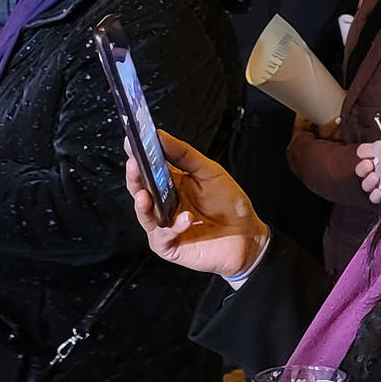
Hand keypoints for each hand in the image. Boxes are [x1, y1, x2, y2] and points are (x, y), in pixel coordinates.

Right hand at [126, 130, 267, 280]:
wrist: (248, 236)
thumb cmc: (229, 204)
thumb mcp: (209, 171)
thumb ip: (184, 154)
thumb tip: (161, 136)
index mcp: (170, 184)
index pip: (147, 168)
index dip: (137, 156)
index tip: (132, 144)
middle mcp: (163, 204)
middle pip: (139, 189)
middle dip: (134, 177)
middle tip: (134, 165)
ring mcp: (165, 225)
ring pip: (144, 215)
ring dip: (142, 204)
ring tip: (145, 195)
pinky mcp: (170, 246)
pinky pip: (162, 237)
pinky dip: (172, 227)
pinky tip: (186, 218)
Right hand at [357, 138, 380, 205]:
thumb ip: (372, 149)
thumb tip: (361, 151)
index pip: (367, 153)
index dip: (364, 154)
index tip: (364, 155)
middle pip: (364, 170)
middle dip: (363, 168)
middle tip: (369, 166)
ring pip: (367, 185)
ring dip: (368, 182)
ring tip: (375, 178)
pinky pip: (375, 197)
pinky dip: (375, 195)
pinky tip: (380, 190)